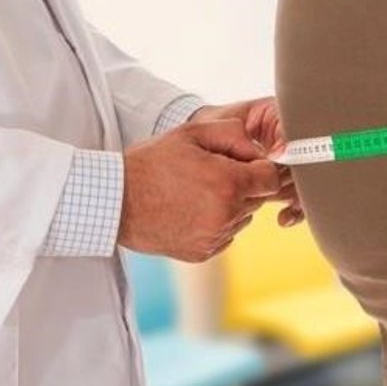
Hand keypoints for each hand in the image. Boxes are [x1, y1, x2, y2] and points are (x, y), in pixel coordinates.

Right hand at [117, 119, 284, 261]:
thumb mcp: (191, 132)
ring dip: (230, 205)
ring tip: (196, 192)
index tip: (242, 163)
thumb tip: (258, 149)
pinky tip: (190, 210)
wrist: (115, 201)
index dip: (260, 168)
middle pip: (258, 199)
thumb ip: (233, 133)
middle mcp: (226, 215)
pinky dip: (215, 223)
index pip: (271, 178)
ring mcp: (215, 237)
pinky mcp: (204, 253)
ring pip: (243, 218)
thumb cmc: (151, 163)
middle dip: (244, 185)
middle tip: (211, 173)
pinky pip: (225, 235)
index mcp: (228, 183)